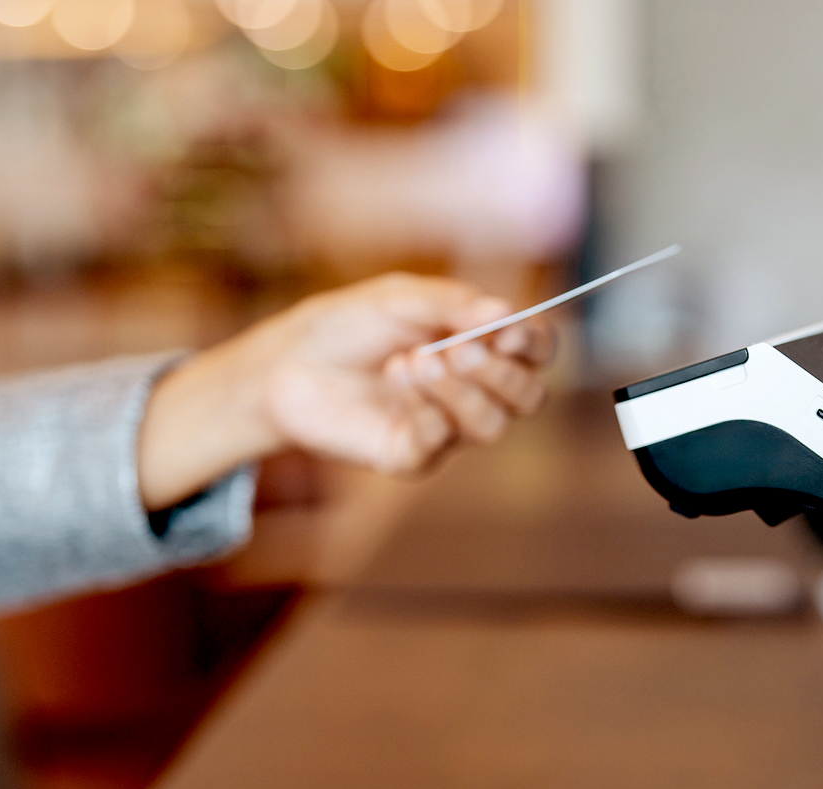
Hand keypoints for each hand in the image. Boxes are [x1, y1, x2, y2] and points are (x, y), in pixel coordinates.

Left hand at [138, 272, 553, 508]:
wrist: (286, 363)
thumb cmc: (346, 325)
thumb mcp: (399, 298)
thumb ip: (452, 304)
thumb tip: (504, 314)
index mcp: (480, 346)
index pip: (536, 351)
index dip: (534, 344)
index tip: (507, 333)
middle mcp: (474, 390)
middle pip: (528, 397)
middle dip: (499, 373)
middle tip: (454, 350)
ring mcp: (447, 427)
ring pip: (493, 426)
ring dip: (458, 391)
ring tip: (409, 363)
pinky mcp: (414, 456)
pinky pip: (441, 443)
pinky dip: (423, 411)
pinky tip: (391, 386)